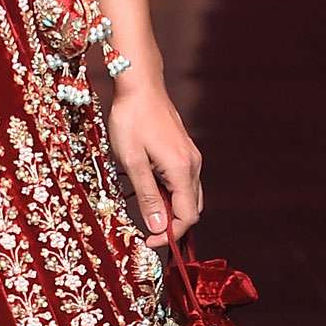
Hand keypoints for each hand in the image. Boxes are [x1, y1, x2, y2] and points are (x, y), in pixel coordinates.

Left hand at [107, 81, 202, 242]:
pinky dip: (170, 193)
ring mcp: (191, 157)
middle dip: (171, 224)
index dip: (169, 235)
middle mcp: (193, 165)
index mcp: (183, 170)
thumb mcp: (132, 161)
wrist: (140, 85)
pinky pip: (183, 181)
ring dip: (170, 208)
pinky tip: (148, 189)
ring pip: (188, 196)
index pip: (188, 217)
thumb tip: (158, 227)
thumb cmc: (132, 119)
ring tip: (143, 209)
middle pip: (192, 209)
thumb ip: (147, 195)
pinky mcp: (184, 151)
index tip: (147, 241)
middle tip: (144, 229)